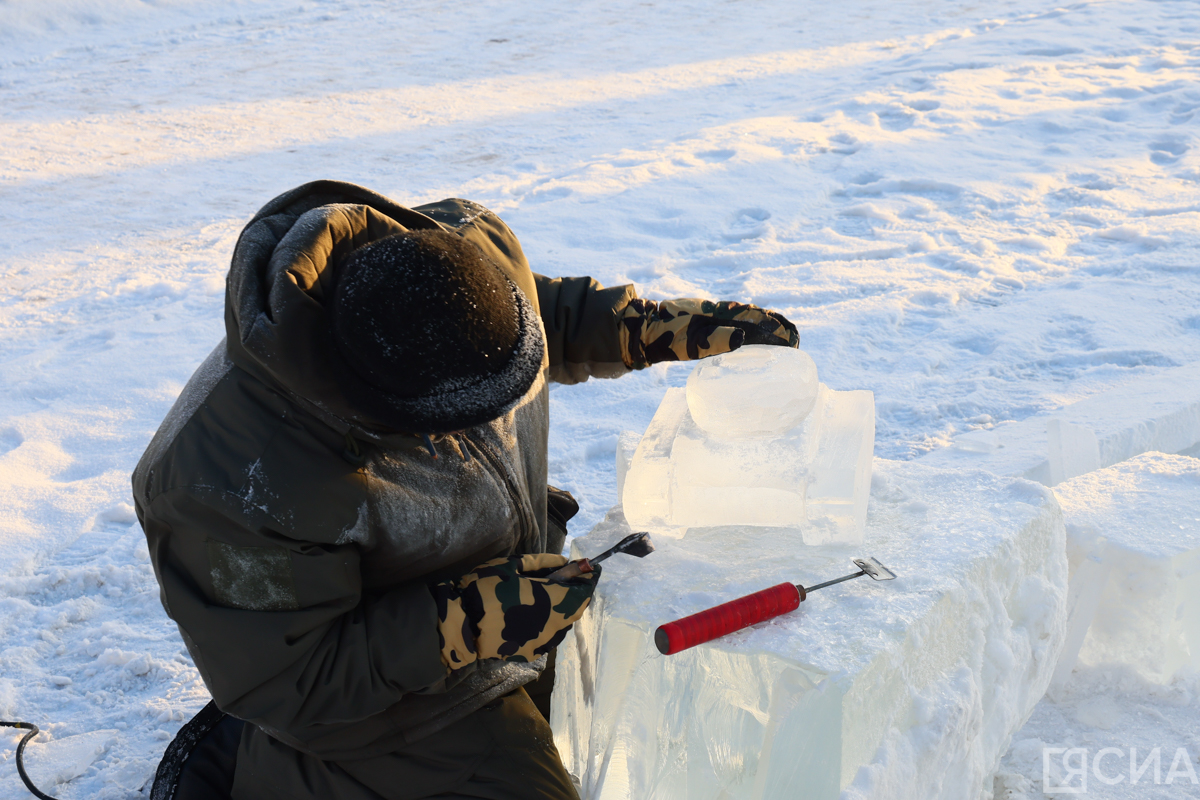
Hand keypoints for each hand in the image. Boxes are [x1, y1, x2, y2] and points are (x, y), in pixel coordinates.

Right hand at [431, 554, 598, 668]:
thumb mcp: (512, 566)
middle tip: (571, 580)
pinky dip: (547, 624)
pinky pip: (547, 636)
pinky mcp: (531, 653)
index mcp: (550, 601)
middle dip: (577, 594)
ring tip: (550, 596)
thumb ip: (543, 564)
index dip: (589, 579)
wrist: (460, 625)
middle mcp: (553, 625)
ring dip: (562, 610)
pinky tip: (533, 615)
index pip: (583, 591)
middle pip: (576, 609)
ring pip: (562, 624)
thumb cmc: (485, 589)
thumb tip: (565, 563)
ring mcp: (543, 643)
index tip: (591, 569)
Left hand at [619, 298, 797, 368]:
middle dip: (774, 328)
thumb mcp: (685, 340)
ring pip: (743, 323)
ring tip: (782, 343)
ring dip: (763, 331)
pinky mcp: (702, 328)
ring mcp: (709, 321)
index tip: (793, 338)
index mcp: (715, 316)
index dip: (774, 327)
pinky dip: (748, 335)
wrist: (634, 330)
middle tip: (795, 342)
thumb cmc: (659, 337)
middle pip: (752, 319)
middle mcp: (715, 315)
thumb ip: (712, 340)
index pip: (753, 319)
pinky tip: (751, 345)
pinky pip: (731, 330)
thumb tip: (742, 339)